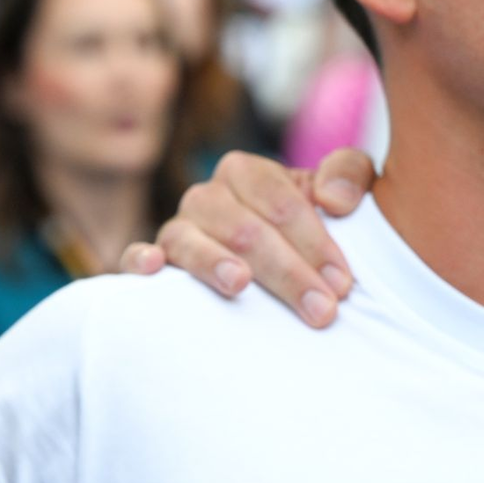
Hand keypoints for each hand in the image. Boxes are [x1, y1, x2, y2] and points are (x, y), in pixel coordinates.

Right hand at [120, 148, 373, 326]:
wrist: (277, 262)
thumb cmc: (311, 229)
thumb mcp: (339, 196)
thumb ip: (349, 177)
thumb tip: (335, 200)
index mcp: (245, 172)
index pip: (279, 201)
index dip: (313, 240)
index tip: (342, 281)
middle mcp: (206, 196)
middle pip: (242, 227)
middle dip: (285, 269)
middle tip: (322, 310)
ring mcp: (177, 228)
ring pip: (189, 240)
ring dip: (215, 262)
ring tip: (241, 285)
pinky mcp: (155, 261)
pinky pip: (133, 255)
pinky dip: (139, 260)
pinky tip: (152, 270)